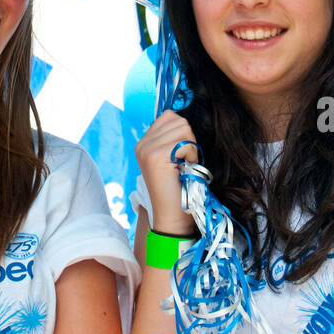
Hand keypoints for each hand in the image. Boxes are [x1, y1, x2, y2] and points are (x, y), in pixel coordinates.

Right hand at [136, 110, 198, 236]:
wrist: (172, 217)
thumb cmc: (179, 189)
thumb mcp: (171, 159)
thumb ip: (171, 139)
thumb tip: (182, 119)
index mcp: (144, 143)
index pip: (169, 116)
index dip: (183, 133)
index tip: (180, 155)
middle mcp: (142, 144)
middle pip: (178, 120)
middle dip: (188, 139)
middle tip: (183, 162)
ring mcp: (147, 149)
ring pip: (183, 128)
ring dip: (190, 147)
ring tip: (183, 166)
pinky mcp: (155, 156)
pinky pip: (185, 142)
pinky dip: (191, 155)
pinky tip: (183, 170)